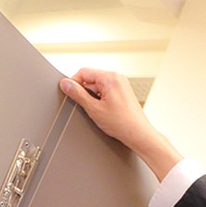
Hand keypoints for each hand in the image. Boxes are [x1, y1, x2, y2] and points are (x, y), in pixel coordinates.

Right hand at [59, 68, 181, 180]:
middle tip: (85, 107)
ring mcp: (122, 85)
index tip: (68, 92)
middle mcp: (118, 78)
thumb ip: (78, 94)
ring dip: (93, 98)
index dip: (73, 83)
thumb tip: (66, 84)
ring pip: (98, 87)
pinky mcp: (124, 93)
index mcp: (110, 77)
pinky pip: (106, 92)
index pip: (83, 72)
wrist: (139, 135)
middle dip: (85, 92)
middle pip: (91, 79)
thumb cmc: (122, 124)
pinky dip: (101, 101)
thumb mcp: (94, 109)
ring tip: (99, 112)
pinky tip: (105, 113)